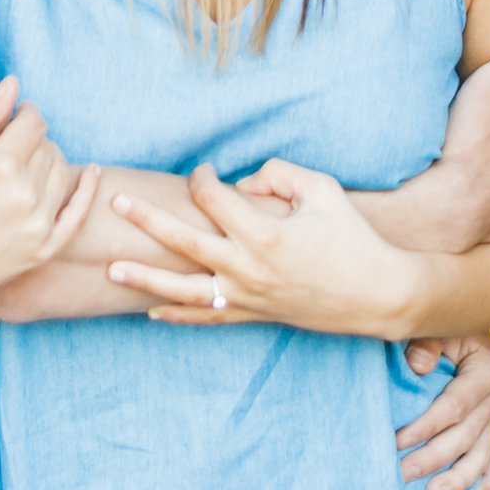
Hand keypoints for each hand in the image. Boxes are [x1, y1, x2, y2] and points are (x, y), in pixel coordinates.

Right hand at [0, 78, 101, 324]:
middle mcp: (25, 196)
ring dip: (48, 159)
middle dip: (32, 138)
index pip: (33, 123)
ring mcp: (39, 225)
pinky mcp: (46, 248)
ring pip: (62, 171)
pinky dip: (88, 189)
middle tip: (10, 145)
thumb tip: (13, 84)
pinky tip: (92, 172)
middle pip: (48, 145)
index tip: (16, 115)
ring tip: (24, 163)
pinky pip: (78, 212)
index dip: (26, 113)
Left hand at [102, 159, 430, 338]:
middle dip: (146, 220)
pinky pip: (205, 318)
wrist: (379, 295)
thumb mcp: (322, 190)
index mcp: (264, 233)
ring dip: (144, 278)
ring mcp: (247, 297)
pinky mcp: (252, 316)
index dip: (201, 178)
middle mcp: (248, 268)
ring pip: (183, 290)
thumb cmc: (353, 237)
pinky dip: (176, 315)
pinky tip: (149, 309)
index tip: (203, 171)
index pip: (213, 198)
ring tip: (110, 269)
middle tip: (115, 203)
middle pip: (182, 241)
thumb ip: (278, 174)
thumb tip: (242, 183)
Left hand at [397, 333, 489, 489]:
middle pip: (466, 436)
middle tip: (403, 474)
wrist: (458, 324)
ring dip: (458, 479)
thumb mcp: (433, 325)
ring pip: (481, 454)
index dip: (426, 427)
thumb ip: (425, 341)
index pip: (455, 406)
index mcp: (488, 369)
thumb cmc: (438, 324)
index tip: (396, 441)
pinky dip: (485, 481)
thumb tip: (418, 366)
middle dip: (434, 458)